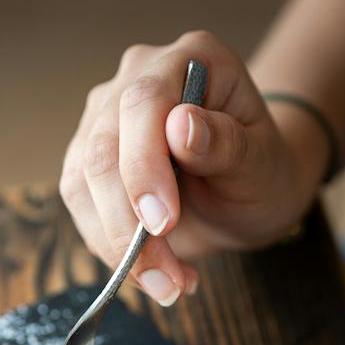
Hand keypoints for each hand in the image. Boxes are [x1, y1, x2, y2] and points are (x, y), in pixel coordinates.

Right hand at [59, 31, 328, 303]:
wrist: (248, 192)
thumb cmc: (263, 172)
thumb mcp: (262, 164)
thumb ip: (226, 144)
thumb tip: (180, 125)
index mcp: (190, 59)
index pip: (144, 102)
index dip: (144, 166)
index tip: (162, 223)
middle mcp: (138, 76)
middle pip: (103, 147)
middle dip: (128, 223)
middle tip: (166, 279)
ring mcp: (106, 115)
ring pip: (82, 182)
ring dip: (118, 246)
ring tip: (169, 285)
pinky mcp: (88, 156)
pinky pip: (81, 205)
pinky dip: (111, 248)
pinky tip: (154, 272)